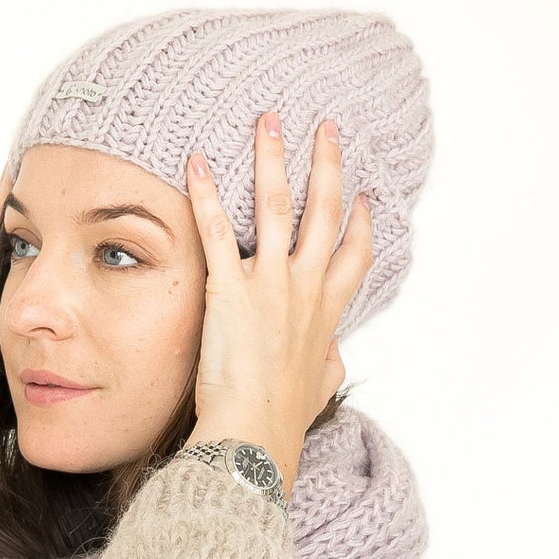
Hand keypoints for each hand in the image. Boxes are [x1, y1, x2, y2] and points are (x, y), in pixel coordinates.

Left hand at [183, 113, 371, 497]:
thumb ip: (327, 367)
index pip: (354, 257)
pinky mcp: (229, 292)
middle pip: (325, 213)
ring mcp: (270, 287)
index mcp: (326, 315)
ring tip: (268, 120)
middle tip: (326, 127)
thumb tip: (331, 360)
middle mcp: (305, 290)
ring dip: (274, 160)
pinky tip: (196, 163)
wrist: (254, 438)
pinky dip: (205, 195)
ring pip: (278, 207)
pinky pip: (217, 232)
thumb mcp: (318, 391)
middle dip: (327, 166)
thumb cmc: (282, 423)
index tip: (362, 198)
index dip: (360, 224)